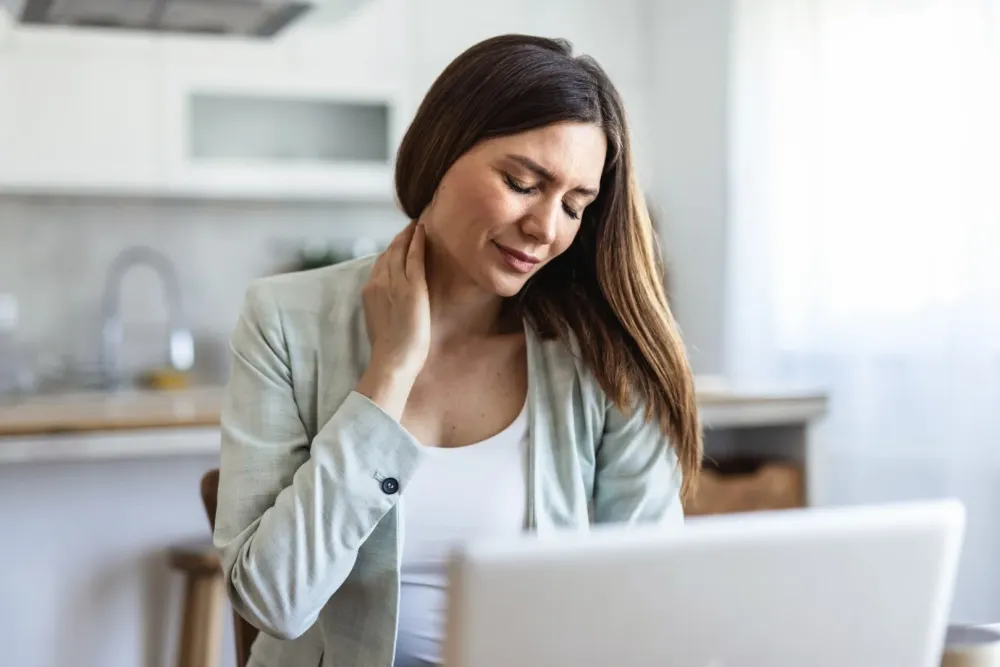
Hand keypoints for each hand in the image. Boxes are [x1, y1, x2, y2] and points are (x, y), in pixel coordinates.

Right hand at [357, 222, 429, 416]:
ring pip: (400, 250)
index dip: (390, 251)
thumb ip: (385, 308)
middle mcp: (378, 282)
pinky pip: (414, 257)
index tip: (398, 243)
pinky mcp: (411, 287)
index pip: (380, 264)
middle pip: (389, 253)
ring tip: (418, 223)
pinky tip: (424, 231)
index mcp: (369, 291)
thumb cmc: (390, 351)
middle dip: (399, 238)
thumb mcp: (382, 323)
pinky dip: (418, 241)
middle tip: (411, 225)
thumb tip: (394, 306)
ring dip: (409, 234)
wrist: (392, 360)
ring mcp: (394, 283)